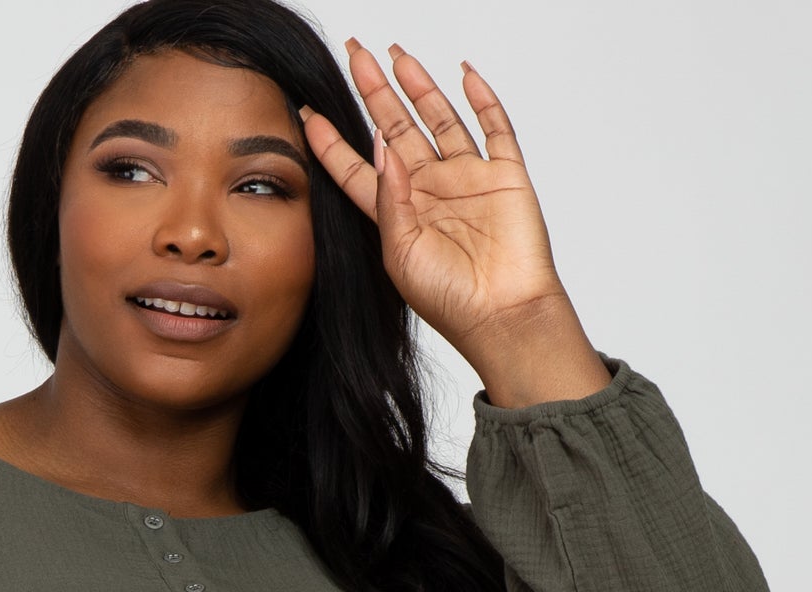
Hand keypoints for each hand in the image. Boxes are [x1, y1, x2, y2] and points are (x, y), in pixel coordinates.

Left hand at [300, 43, 611, 398]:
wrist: (503, 316)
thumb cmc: (450, 300)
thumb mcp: (400, 253)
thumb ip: (387, 198)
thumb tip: (381, 142)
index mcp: (399, 214)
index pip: (357, 168)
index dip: (332, 141)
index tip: (307, 112)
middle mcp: (431, 191)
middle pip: (396, 129)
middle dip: (374, 92)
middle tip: (354, 54)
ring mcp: (468, 180)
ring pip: (439, 119)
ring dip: (419, 86)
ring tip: (396, 55)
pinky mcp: (504, 176)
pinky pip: (494, 127)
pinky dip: (482, 98)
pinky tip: (463, 74)